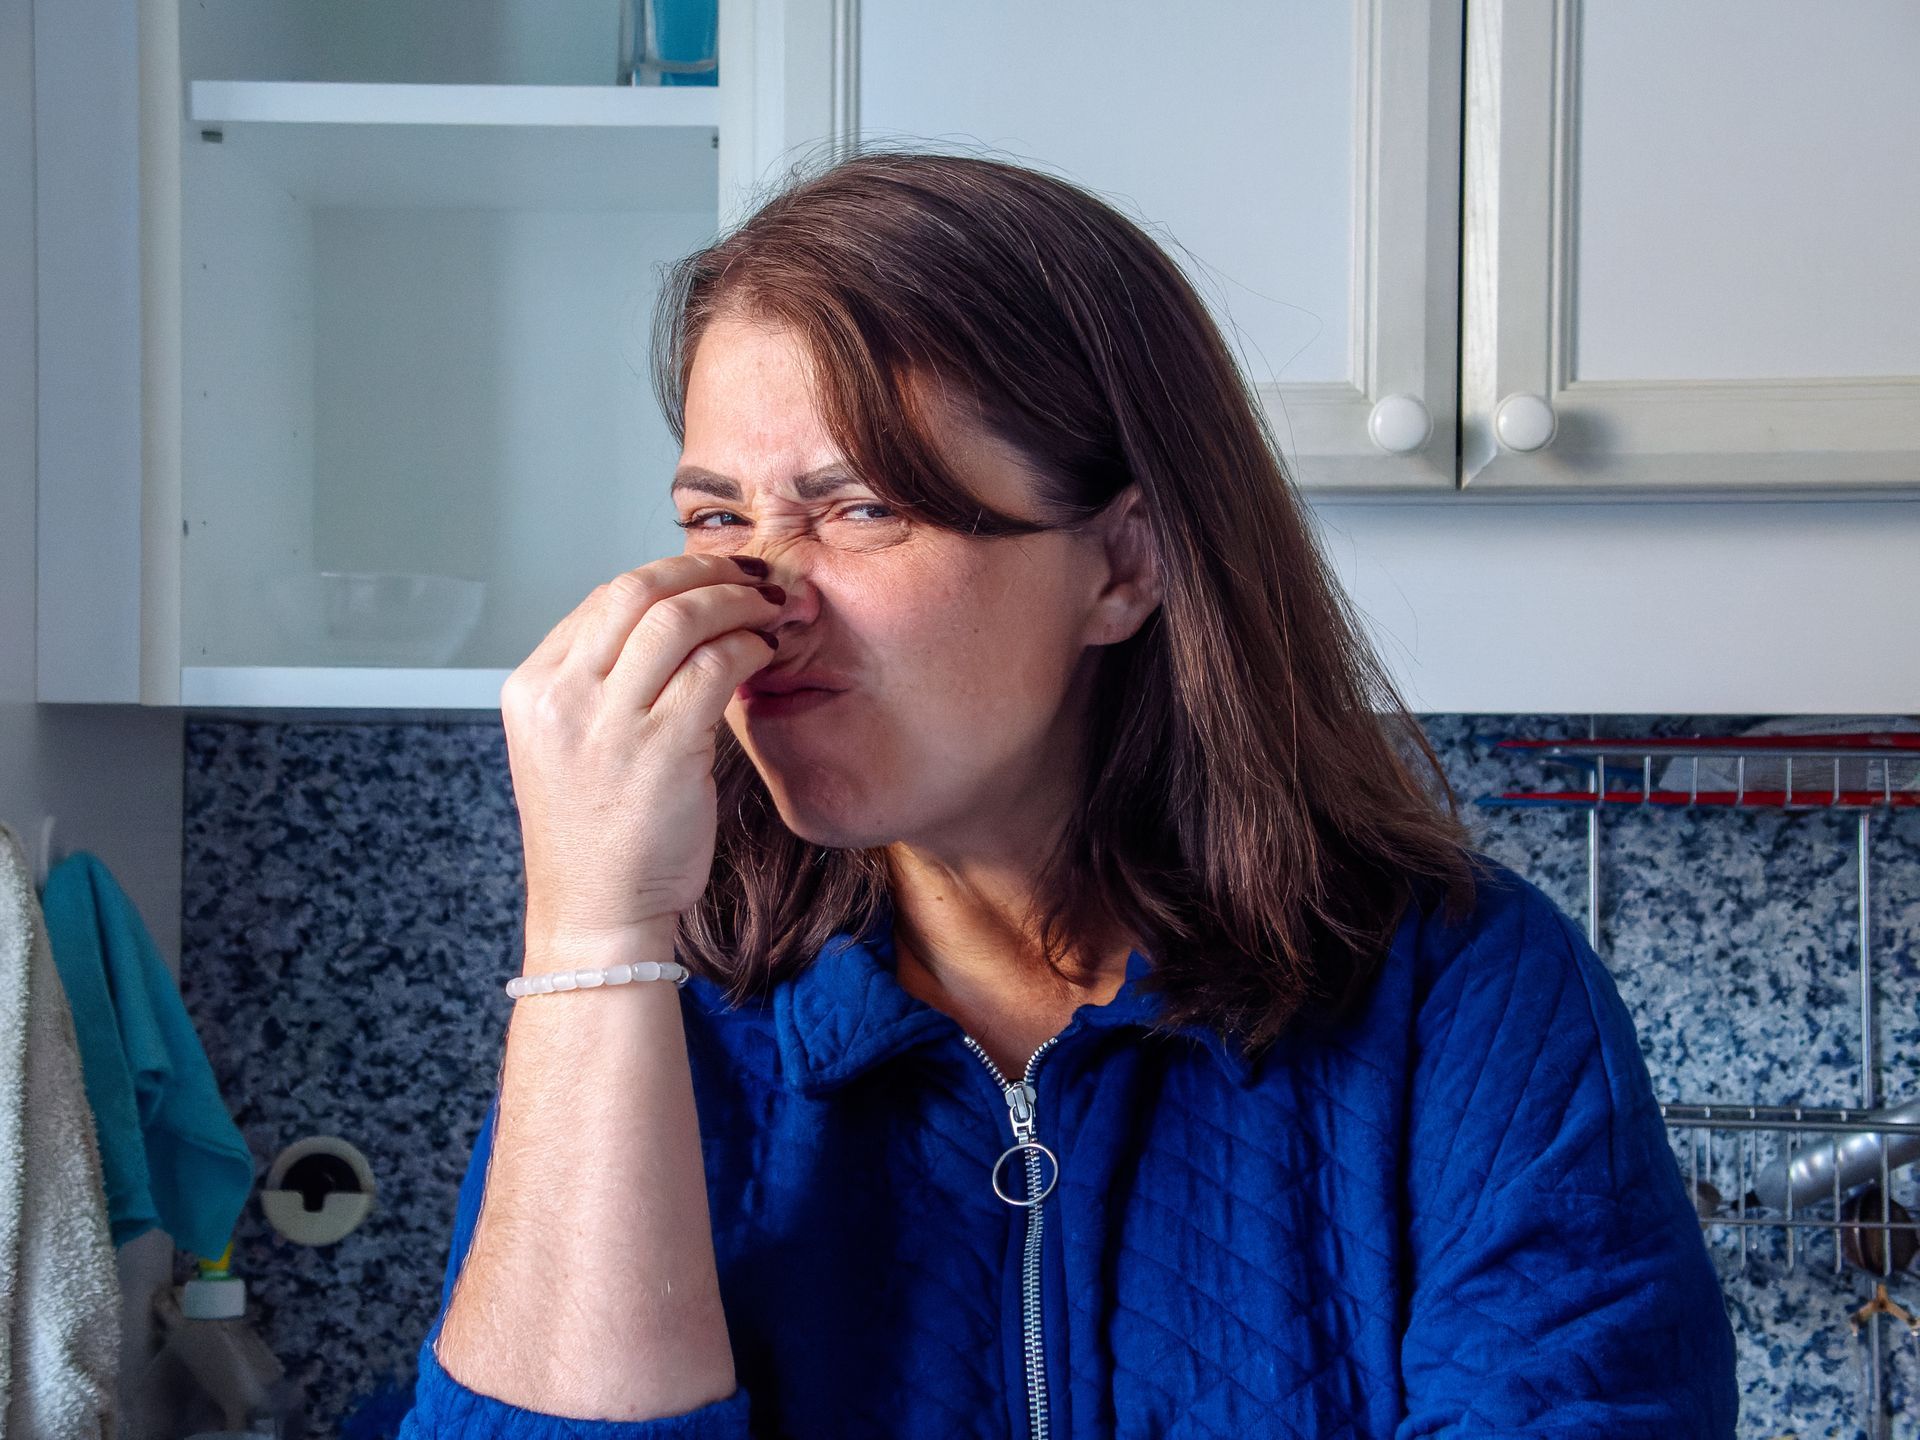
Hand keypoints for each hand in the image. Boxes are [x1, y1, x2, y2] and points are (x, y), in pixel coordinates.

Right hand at [499, 555, 781, 966]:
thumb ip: (603, 683)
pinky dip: (747, 648)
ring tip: (769, 609)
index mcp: (532, 689)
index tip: (711, 578)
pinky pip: (714, 668)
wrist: (596, 914)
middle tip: (750, 576)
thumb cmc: (598, 836)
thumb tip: (670, 620)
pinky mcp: (661, 751)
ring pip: (679, 618)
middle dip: (704, 570)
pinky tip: (764, 654)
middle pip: (636, 590)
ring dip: (736, 602)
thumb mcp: (572, 745)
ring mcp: (607, 724)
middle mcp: (561, 697)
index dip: (668, 575)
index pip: (602, 598)